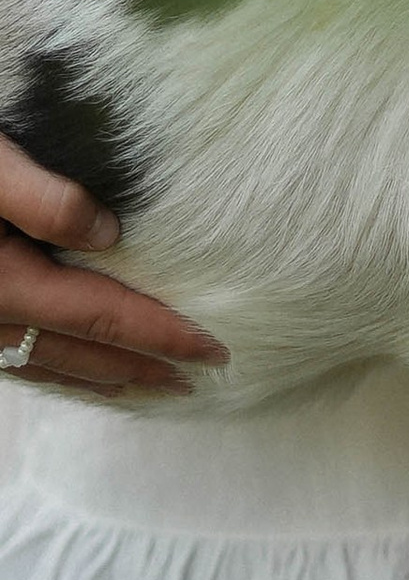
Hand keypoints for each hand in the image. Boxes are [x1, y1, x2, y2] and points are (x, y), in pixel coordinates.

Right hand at [0, 136, 224, 398]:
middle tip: (197, 378)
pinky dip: (48, 366)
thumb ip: (41, 196)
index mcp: (0, 282)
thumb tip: (109, 232)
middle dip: (138, 369)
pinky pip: (7, 356)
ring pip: (38, 363)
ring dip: (94, 376)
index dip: (162, 334)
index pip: (101, 314)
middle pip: (75, 353)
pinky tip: (62, 361)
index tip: (216, 348)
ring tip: (142, 383)